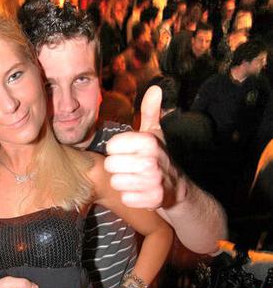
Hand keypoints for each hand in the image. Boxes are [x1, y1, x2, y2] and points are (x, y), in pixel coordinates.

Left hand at [105, 84, 184, 209]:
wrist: (178, 188)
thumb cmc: (160, 157)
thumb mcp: (155, 133)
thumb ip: (150, 111)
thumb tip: (155, 88)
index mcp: (148, 141)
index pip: (111, 146)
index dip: (117, 150)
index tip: (129, 152)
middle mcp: (151, 160)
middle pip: (110, 165)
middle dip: (119, 168)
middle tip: (132, 168)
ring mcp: (153, 181)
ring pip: (116, 182)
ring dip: (124, 183)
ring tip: (136, 179)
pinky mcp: (153, 199)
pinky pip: (125, 198)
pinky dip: (131, 197)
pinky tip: (141, 192)